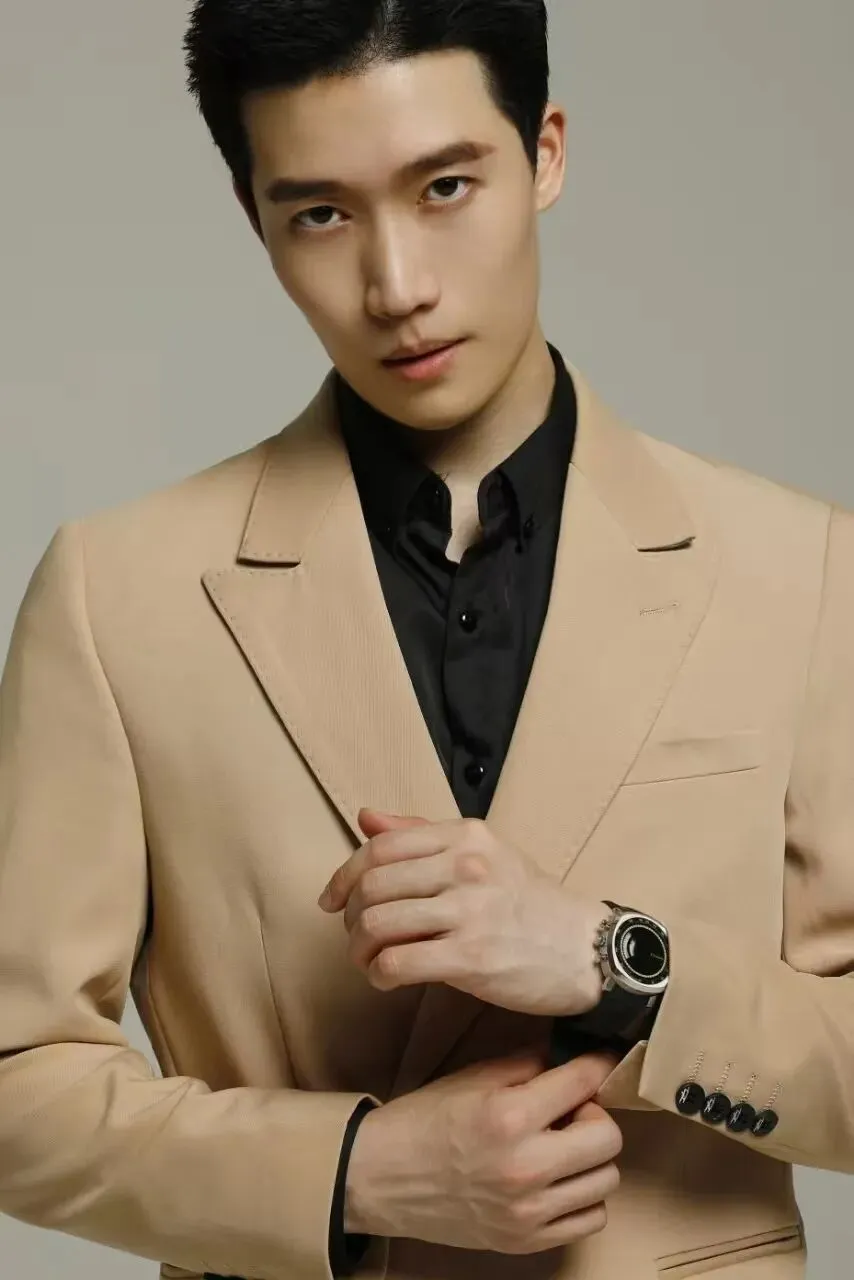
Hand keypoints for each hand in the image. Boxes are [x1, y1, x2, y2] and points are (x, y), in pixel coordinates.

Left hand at [319, 809, 606, 1016]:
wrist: (586, 949)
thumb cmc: (529, 902)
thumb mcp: (484, 853)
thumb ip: (422, 834)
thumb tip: (365, 817)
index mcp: (466, 835)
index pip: (380, 847)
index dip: (344, 876)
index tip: (333, 900)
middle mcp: (467, 866)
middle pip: (372, 886)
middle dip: (351, 917)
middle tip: (357, 937)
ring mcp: (470, 911)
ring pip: (377, 924)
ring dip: (360, 950)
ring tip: (370, 961)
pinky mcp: (472, 957)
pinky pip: (397, 963)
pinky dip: (379, 975)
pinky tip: (387, 980)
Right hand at [345, 1048, 622, 1253]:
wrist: (381, 1179)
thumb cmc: (424, 1122)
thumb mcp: (472, 1079)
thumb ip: (526, 1065)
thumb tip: (569, 1056)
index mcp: (510, 1117)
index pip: (583, 1082)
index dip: (597, 1064)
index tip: (600, 1060)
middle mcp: (526, 1167)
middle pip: (608, 1137)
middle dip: (594, 1114)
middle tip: (570, 1110)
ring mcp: (528, 1211)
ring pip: (606, 1179)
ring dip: (590, 1157)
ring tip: (561, 1146)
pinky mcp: (526, 1241)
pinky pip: (590, 1218)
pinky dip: (583, 1196)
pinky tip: (557, 1180)